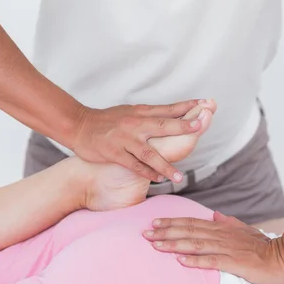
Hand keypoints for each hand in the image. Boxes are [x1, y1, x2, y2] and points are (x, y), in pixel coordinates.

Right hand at [72, 100, 206, 181]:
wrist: (79, 125)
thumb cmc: (107, 120)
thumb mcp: (130, 112)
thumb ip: (150, 115)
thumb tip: (174, 115)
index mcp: (140, 113)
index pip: (168, 109)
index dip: (186, 107)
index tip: (204, 104)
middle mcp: (134, 124)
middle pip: (162, 125)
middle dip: (182, 126)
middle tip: (199, 127)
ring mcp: (124, 139)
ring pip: (149, 153)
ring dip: (165, 166)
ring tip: (179, 177)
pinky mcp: (114, 153)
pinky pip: (134, 165)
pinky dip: (147, 173)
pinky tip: (158, 179)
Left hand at [143, 212, 283, 283]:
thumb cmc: (263, 246)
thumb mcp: (244, 230)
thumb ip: (228, 223)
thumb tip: (215, 214)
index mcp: (221, 228)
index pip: (191, 223)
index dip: (171, 222)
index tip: (153, 223)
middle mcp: (220, 235)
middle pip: (187, 231)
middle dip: (164, 232)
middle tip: (144, 234)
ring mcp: (226, 249)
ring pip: (195, 244)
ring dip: (173, 244)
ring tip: (155, 245)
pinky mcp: (234, 263)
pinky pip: (211, 261)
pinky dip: (195, 260)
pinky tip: (180, 261)